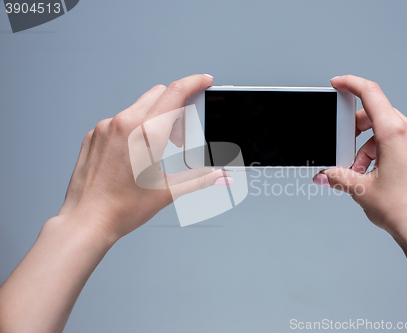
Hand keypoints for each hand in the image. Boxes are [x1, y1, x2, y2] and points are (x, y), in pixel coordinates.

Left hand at [58, 74, 231, 240]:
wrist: (86, 221)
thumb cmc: (121, 209)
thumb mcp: (167, 191)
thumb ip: (200, 178)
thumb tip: (222, 176)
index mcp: (145, 134)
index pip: (174, 93)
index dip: (194, 83)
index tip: (205, 80)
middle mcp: (123, 124)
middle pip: (159, 94)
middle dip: (176, 107)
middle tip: (180, 136)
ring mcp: (105, 128)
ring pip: (139, 107)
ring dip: (155, 118)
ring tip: (158, 149)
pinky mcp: (94, 135)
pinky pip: (120, 120)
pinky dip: (134, 128)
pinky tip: (135, 154)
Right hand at [313, 75, 406, 245]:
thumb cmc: (403, 210)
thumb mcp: (360, 189)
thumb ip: (337, 176)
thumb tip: (323, 174)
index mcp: (396, 133)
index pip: (371, 94)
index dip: (351, 83)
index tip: (338, 83)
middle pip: (376, 115)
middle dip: (354, 131)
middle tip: (343, 150)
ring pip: (385, 132)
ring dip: (366, 148)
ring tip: (359, 173)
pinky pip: (397, 143)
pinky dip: (380, 153)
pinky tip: (373, 175)